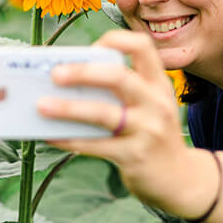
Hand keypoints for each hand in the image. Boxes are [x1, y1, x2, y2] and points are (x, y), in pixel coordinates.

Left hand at [39, 29, 216, 219]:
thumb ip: (121, 93)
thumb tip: (68, 83)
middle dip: (83, 72)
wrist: (181, 181)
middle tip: (55, 74)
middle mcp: (156, 103)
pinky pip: (95, 145)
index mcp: (158, 84)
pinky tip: (50, 135)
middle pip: (119, 77)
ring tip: (41, 105)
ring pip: (103, 114)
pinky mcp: (134, 156)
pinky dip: (68, 139)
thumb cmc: (154, 137)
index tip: (90, 48)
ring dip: (68, 108)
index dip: (114, 41)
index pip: (142, 47)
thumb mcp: (150, 107)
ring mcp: (147, 130)